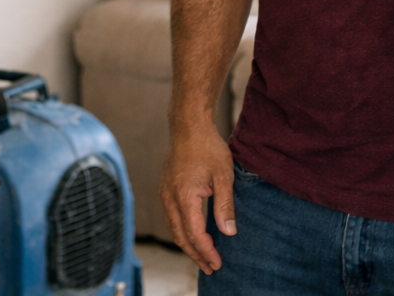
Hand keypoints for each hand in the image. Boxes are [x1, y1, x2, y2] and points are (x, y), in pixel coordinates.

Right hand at [160, 125, 234, 273]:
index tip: (218, 263)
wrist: (189, 126)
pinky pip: (171, 218)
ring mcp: (165, 193)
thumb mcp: (223, 176)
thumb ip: (225, 205)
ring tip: (203, 256)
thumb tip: (228, 232)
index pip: (194, 234)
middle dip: (195, 254)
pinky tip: (193, 235)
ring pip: (174, 228)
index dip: (206, 251)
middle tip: (211, 267)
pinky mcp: (165, 189)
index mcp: (184, 197)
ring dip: (188, 245)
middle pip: (180, 236)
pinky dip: (182, 231)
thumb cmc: (208, 147)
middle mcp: (170, 198)